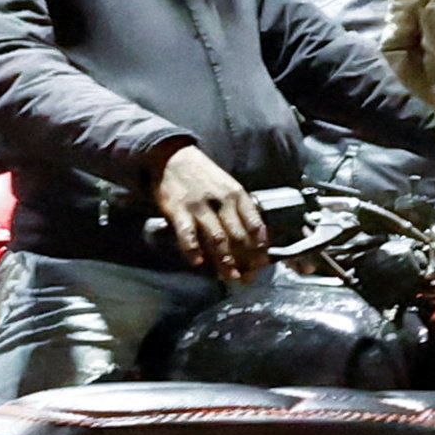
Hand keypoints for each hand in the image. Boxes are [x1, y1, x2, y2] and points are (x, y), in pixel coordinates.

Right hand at [150, 142, 271, 275]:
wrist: (172, 156)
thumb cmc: (203, 176)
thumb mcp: (228, 186)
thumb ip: (239, 209)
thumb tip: (253, 238)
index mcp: (238, 195)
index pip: (256, 225)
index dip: (261, 247)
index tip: (262, 263)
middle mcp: (222, 201)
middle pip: (239, 236)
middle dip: (245, 260)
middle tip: (247, 278)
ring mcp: (200, 206)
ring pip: (217, 239)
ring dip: (225, 261)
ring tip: (229, 277)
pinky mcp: (178, 210)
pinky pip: (188, 234)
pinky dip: (193, 250)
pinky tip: (197, 262)